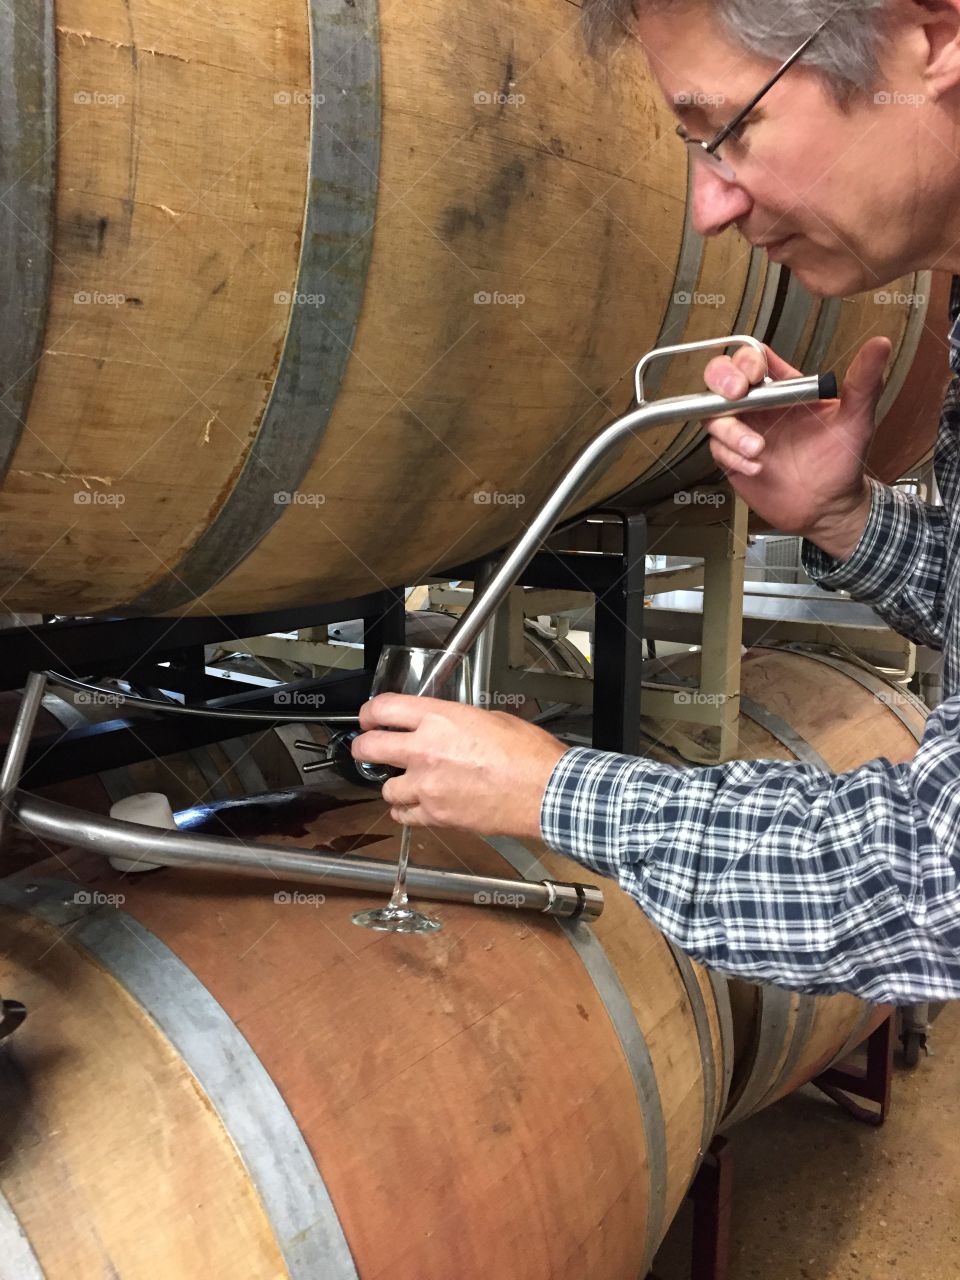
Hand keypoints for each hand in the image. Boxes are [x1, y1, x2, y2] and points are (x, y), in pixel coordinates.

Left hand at [351, 694, 568, 836]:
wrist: (544, 791)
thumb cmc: (528, 755)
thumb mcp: (490, 718)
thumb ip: (456, 721)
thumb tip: (444, 724)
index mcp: (438, 718)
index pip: (382, 708)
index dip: (369, 713)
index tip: (369, 718)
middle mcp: (424, 750)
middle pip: (368, 747)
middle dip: (364, 747)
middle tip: (368, 749)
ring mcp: (426, 785)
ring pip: (384, 787)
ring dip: (392, 784)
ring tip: (404, 782)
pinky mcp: (435, 814)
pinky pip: (403, 815)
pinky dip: (405, 811)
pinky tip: (415, 805)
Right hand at [702, 337, 891, 550]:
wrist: (828, 508)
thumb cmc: (841, 462)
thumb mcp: (856, 419)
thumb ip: (864, 382)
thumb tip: (880, 346)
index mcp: (785, 390)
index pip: (754, 358)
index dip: (747, 359)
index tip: (755, 373)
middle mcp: (760, 407)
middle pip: (721, 378)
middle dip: (721, 381)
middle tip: (736, 396)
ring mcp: (743, 432)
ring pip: (713, 414)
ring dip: (730, 430)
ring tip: (757, 448)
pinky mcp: (733, 458)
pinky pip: (716, 448)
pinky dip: (732, 456)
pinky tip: (756, 466)